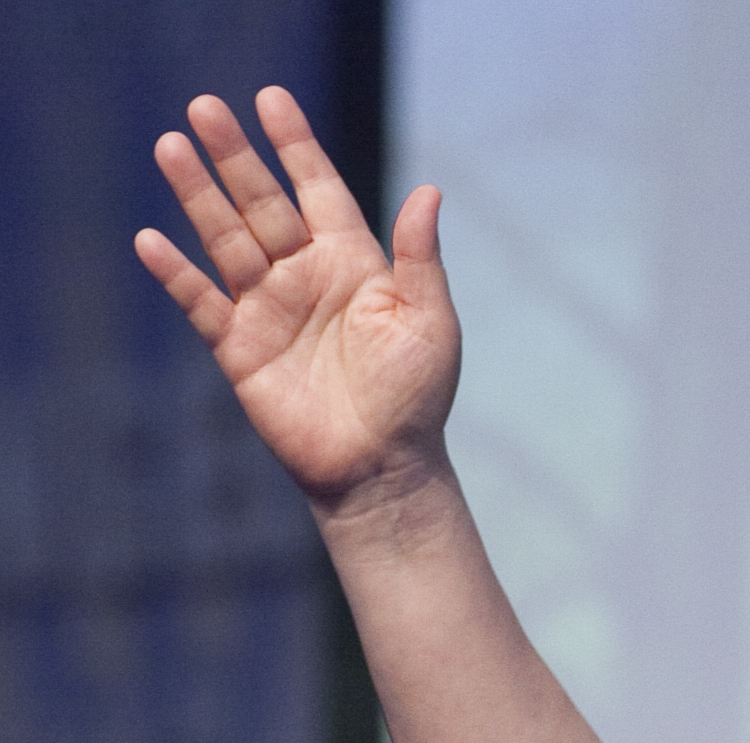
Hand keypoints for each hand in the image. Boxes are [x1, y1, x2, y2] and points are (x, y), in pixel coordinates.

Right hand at [135, 88, 458, 510]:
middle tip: (205, 107)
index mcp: (354, 263)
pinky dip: (176, 273)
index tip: (271, 99)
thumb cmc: (415, 396)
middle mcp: (306, 276)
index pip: (319, 190)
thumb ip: (420, 258)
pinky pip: (201, 302)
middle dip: (235, 157)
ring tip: (172, 147)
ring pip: (227, 240)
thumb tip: (429, 192)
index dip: (296, 146)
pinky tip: (152, 239)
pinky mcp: (240, 348)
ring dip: (199, 196)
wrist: (382, 466)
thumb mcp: (428, 321)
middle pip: (263, 204)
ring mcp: (269, 309)